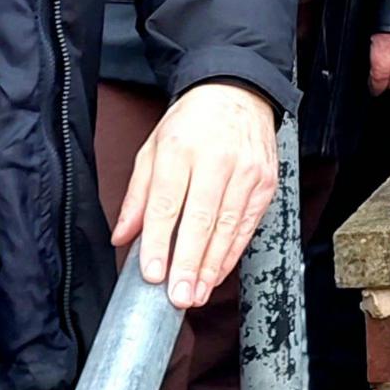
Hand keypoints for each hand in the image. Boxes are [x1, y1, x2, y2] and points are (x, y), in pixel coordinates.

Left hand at [109, 81, 278, 307]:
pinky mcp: (265, 184)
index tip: (153, 273)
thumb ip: (138, 195)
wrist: (238, 94)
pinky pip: (247, 226)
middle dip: (188, 263)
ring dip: (211, 266)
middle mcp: (217, 160)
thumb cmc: (192, 123)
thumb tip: (123, 236)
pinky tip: (216, 273)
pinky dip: (231, 254)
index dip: (160, 242)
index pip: (168, 203)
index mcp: (181, 149)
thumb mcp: (154, 148)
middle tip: (178, 295)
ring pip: (228, 228)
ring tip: (195, 293)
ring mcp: (246, 173)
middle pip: (202, 220)